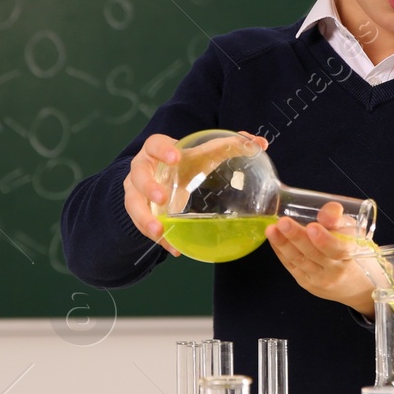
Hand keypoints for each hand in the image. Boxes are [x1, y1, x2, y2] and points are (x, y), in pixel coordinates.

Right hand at [123, 131, 269, 255]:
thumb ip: (231, 146)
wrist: (164, 175)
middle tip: (162, 199)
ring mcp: (136, 190)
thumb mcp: (205, 153)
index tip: (175, 158)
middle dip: (148, 187)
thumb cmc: (186, 161)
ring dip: (144, 218)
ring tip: (159, 230)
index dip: (162, 150)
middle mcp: (142, 169)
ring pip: (133, 203)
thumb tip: (261, 144)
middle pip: (138, 175)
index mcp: (156, 150)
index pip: (155, 145)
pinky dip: (158, 238)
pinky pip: (142, 225)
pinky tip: (173, 248)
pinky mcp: (139, 210)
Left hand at [265, 201, 376, 314]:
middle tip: (283, 223)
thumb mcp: (353, 231)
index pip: (337, 249)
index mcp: (350, 256)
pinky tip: (273, 239)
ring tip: (271, 229)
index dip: (324, 240)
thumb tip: (326, 213)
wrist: (356, 286)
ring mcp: (319, 279)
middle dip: (296, 238)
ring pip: (299, 261)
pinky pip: (292, 266)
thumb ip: (338, 219)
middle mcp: (334, 271)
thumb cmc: (354, 251)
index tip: (312, 227)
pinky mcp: (306, 283)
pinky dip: (281, 252)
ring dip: (283, 244)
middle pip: (313, 254)